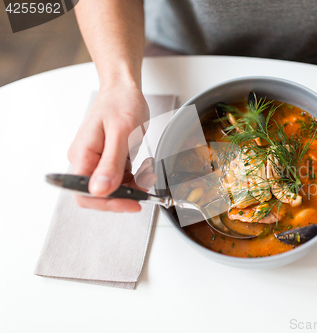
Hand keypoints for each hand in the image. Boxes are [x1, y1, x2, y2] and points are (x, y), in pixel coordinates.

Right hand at [67, 84, 152, 211]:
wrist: (124, 89)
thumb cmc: (120, 103)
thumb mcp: (121, 132)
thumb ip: (111, 164)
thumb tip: (100, 191)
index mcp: (83, 154)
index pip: (84, 193)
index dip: (107, 203)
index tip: (131, 202)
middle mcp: (86, 160)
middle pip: (98, 194)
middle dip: (124, 195)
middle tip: (144, 188)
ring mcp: (97, 160)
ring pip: (112, 188)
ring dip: (132, 186)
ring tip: (147, 172)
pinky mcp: (108, 159)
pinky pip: (119, 178)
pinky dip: (134, 177)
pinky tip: (143, 167)